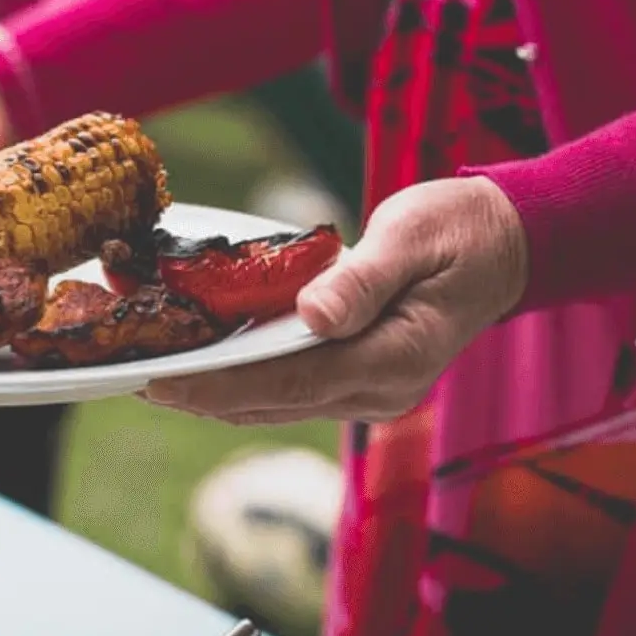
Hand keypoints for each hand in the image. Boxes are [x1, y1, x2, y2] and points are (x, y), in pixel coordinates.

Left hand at [143, 176, 529, 423]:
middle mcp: (379, 392)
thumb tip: (313, 315)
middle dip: (199, 394)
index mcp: (393, 361)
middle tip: (130, 377)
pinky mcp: (357, 379)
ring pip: (273, 402)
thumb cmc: (458, 231)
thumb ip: (362, 279)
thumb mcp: (412, 239)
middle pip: (270, 403)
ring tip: (149, 370)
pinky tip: (198, 359)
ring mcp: (369, 392)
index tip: (161, 383)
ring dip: (213, 391)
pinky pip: (287, 387)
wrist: (505, 244)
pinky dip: (240, 377)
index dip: (219, 387)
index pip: (287, 385)